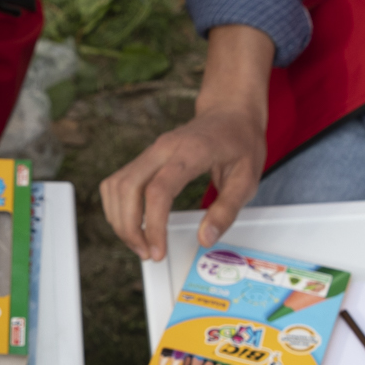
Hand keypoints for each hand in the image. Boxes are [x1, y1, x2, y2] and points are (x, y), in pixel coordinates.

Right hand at [100, 25, 275, 260]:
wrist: (230, 111)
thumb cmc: (240, 142)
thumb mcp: (248, 178)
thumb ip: (227, 210)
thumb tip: (205, 238)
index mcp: (190, 152)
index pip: (158, 191)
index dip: (152, 225)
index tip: (158, 250)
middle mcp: (162, 148)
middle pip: (126, 188)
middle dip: (129, 227)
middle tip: (147, 253)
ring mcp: (150, 151)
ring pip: (116, 185)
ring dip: (120, 219)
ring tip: (139, 243)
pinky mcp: (145, 157)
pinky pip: (118, 182)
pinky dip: (118, 207)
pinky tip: (133, 224)